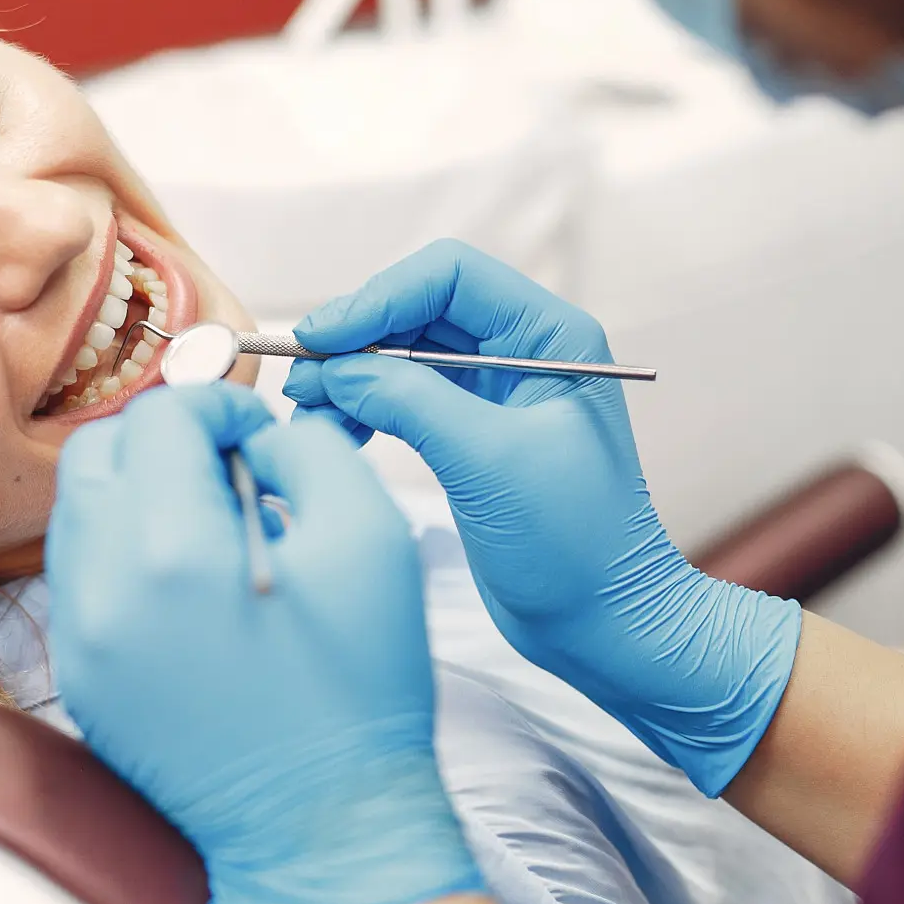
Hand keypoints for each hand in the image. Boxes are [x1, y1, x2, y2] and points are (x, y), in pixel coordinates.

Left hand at [46, 383, 483, 903]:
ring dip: (140, 491)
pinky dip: (125, 551)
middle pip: (98, 450)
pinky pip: (80, 575)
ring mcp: (79, 638)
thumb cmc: (360, 687)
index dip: (218, 405)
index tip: (258, 432)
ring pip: (79, 509)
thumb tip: (253, 435)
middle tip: (230, 468)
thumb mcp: (370, 541)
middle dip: (164, 438)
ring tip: (214, 527)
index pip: (161, 417)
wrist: (320, 824)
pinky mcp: (79, 676)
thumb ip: (309, 450)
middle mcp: (102, 588)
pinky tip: (190, 583)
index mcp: (174, 549)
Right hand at [285, 240, 800, 796]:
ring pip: (402, 354)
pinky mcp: (469, 435)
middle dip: (354, 338)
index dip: (377, 297)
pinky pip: (402, 398)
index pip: (449, 277)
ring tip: (307, 411)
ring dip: (351, 375)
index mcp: (552, 336)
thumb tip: (335, 369)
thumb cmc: (574, 547)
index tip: (321, 338)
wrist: (603, 626)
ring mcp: (494, 393)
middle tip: (300, 379)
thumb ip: (411, 403)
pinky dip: (363, 408)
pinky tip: (334, 434)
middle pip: (417, 308)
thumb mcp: (489, 463)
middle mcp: (525, 350)